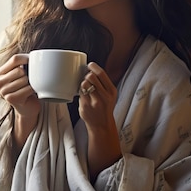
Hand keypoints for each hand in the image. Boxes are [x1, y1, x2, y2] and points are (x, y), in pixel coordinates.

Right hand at [0, 54, 39, 146]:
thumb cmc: (25, 87)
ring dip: (31, 82)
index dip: (26, 58)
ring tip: (30, 86)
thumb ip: (23, 63)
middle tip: (31, 79)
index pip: (14, 59)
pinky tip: (32, 91)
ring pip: (23, 79)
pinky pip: (26, 89)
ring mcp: (3, 91)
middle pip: (19, 70)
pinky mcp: (10, 99)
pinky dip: (32, 89)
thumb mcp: (22, 73)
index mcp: (0, 72)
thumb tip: (35, 55)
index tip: (33, 62)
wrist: (27, 107)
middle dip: (29, 74)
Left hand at [79, 62, 121, 179]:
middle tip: (87, 79)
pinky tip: (84, 96)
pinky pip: (79, 93)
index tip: (89, 65)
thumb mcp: (110, 95)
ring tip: (85, 88)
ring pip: (83, 84)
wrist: (102, 125)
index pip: (101, 74)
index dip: (93, 67)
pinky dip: (80, 93)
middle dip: (87, 76)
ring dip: (82, 84)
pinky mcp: (84, 106)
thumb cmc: (105, 108)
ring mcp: (94, 102)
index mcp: (111, 91)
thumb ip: (103, 84)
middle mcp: (104, 96)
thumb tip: (91, 69)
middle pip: (90, 77)